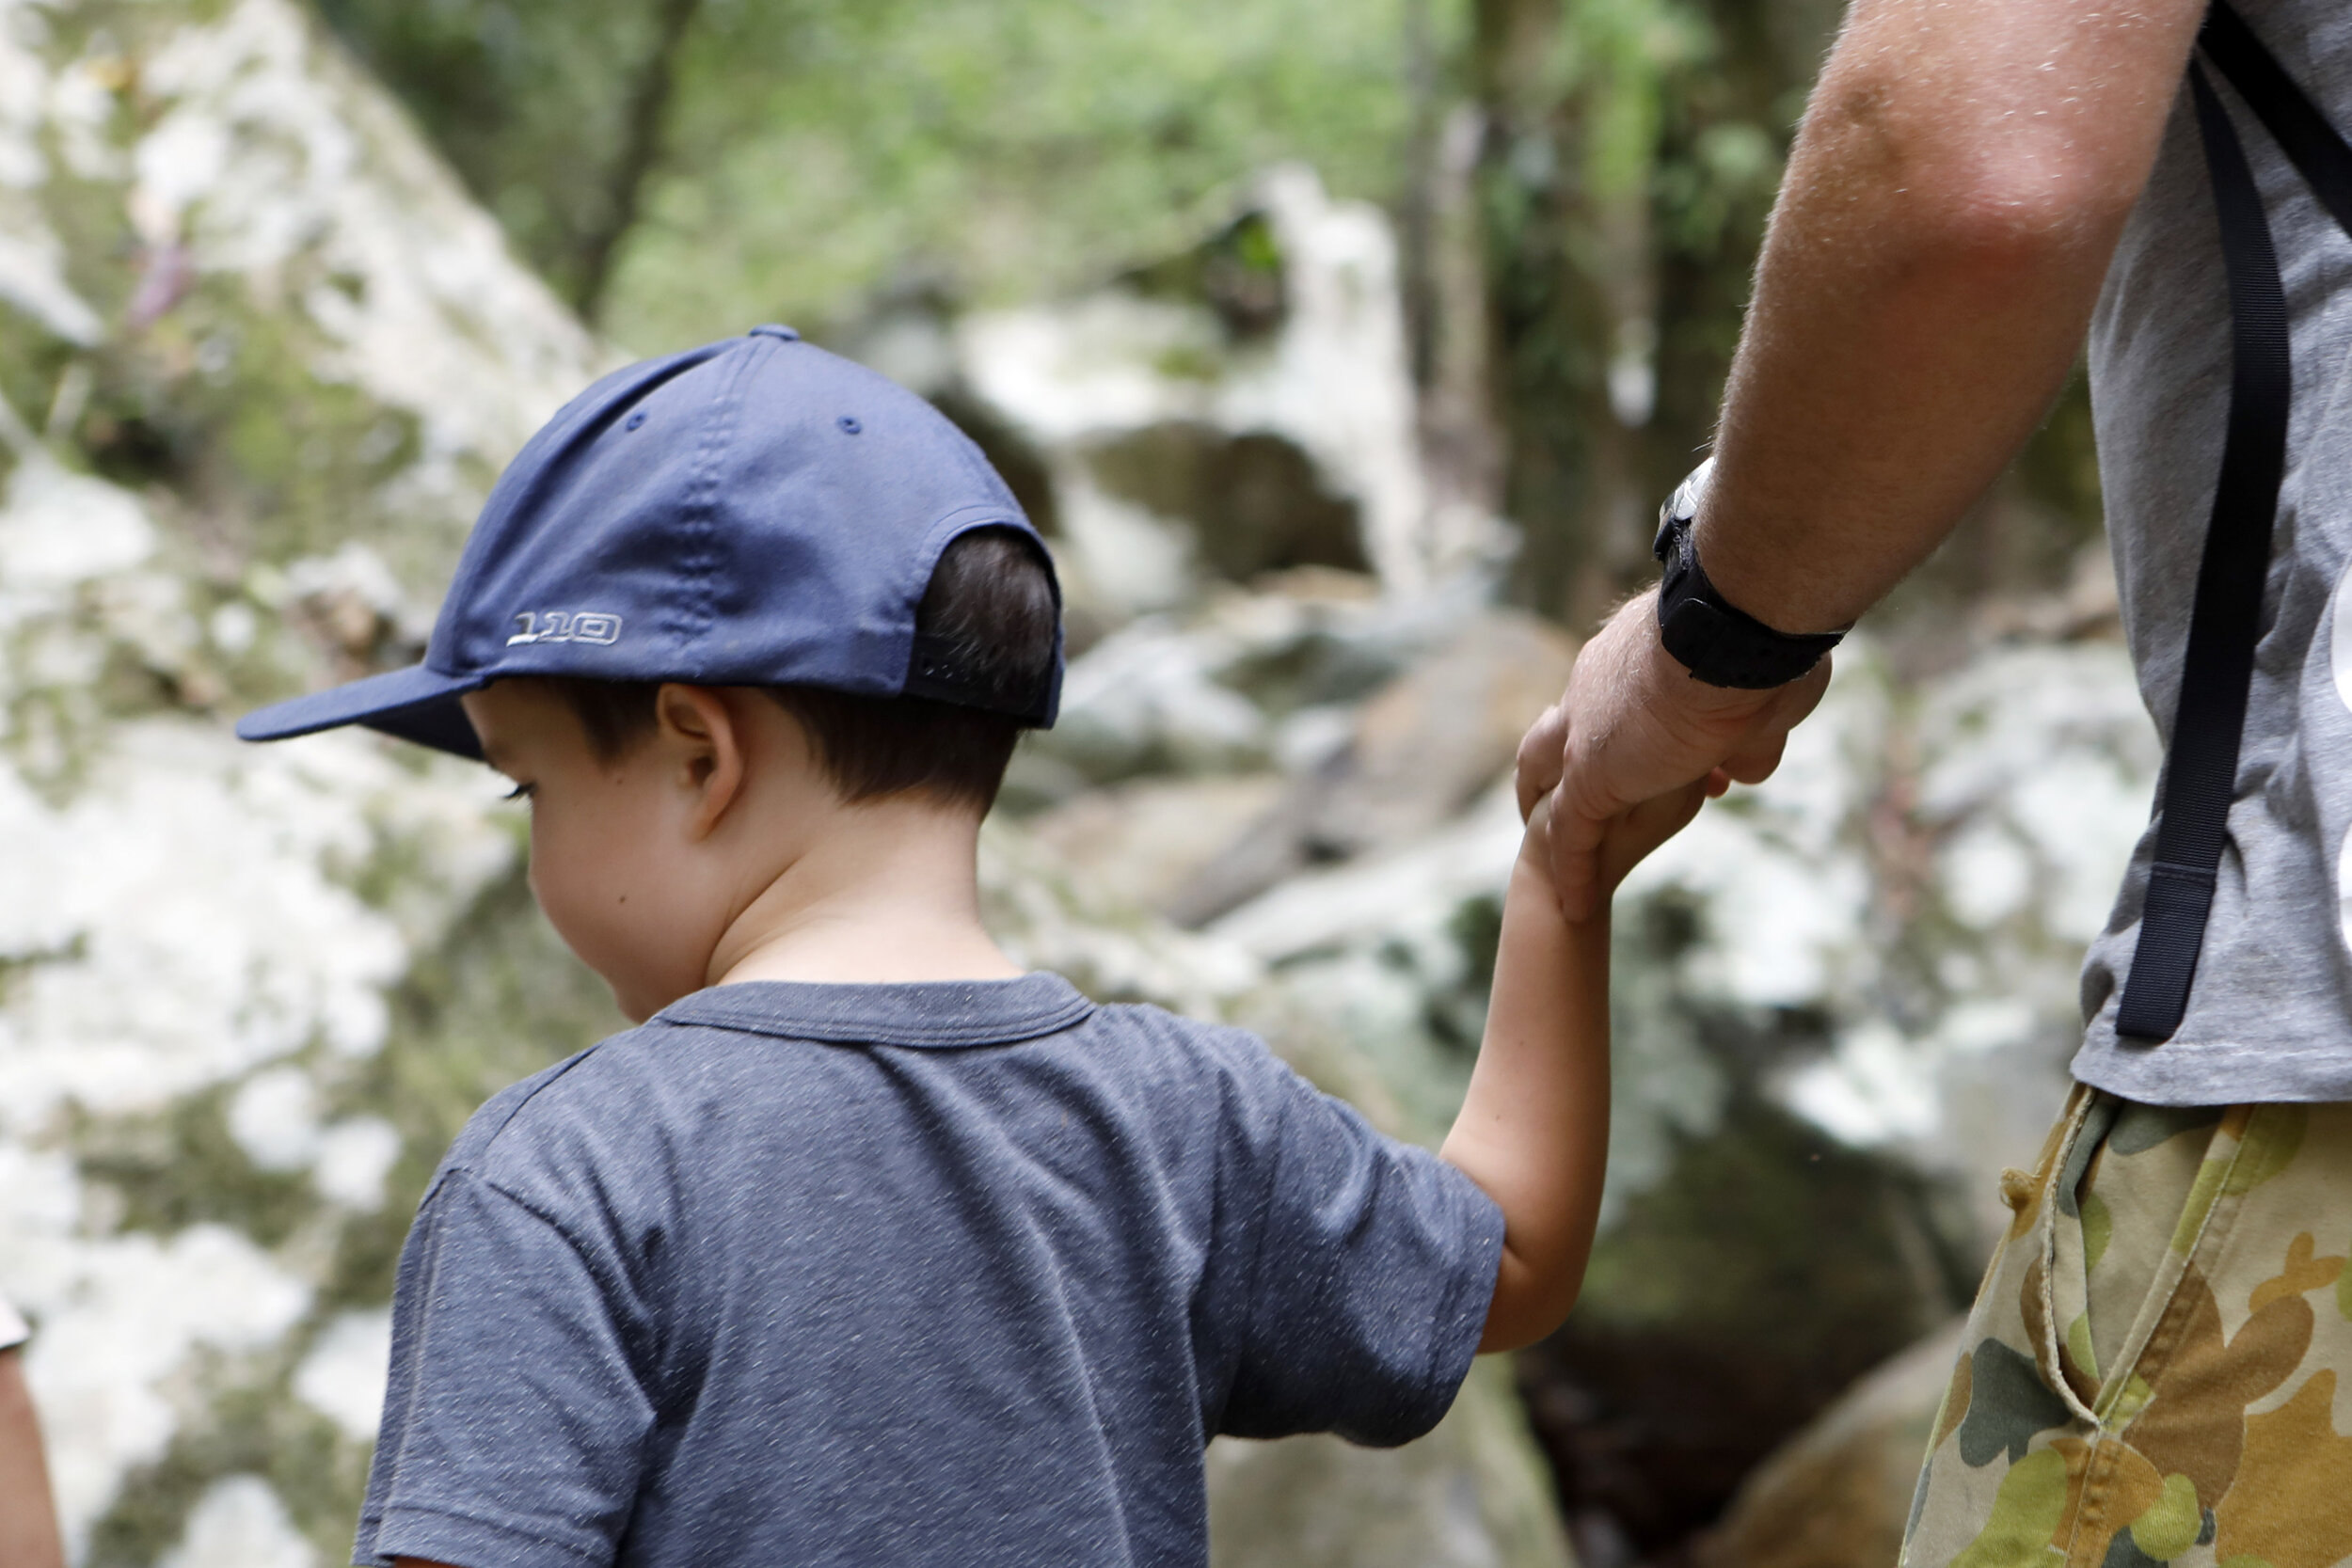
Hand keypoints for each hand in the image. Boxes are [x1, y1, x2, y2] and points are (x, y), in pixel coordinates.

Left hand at [1516, 589, 1829, 917]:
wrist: (1733, 638)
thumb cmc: (1765, 651)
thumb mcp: (1766, 696)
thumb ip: (1751, 734)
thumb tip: (1745, 767)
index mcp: (1639, 657)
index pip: (1627, 699)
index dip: (1649, 732)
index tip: (1680, 757)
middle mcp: (1598, 686)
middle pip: (1558, 726)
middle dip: (1558, 759)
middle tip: (1566, 787)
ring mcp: (1586, 732)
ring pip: (1544, 773)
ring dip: (1542, 807)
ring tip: (1539, 843)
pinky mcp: (1589, 777)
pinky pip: (1570, 832)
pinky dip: (1572, 868)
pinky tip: (1576, 905)